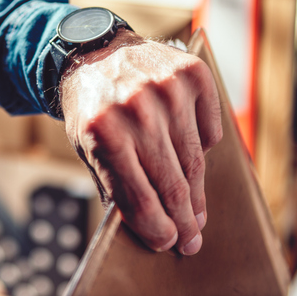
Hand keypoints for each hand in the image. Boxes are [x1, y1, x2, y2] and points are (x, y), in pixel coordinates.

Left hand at [59, 29, 221, 255]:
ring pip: (195, 162)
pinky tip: (192, 155)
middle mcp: (136, 110)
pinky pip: (211, 129)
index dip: (158, 230)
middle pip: (173, 185)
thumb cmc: (91, 107)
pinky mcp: (191, 75)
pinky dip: (205, 147)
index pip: (140, 200)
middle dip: (184, 222)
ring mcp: (167, 90)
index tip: (168, 244)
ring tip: (196, 213)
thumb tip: (151, 228)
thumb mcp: (85, 147)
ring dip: (197, 194)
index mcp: (103, 134)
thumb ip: (114, 184)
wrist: (95, 52)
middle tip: (191, 241)